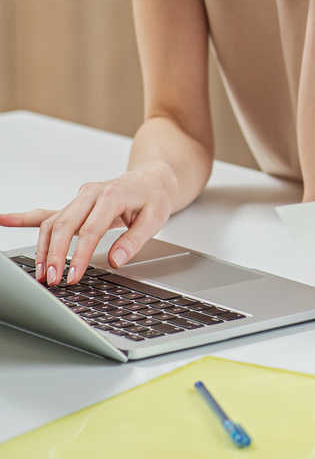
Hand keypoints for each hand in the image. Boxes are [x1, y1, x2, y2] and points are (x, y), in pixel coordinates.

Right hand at [0, 165, 175, 285]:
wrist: (153, 178)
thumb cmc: (154, 197)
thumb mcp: (156, 218)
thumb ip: (135, 240)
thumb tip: (116, 260)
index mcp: (112, 195)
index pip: (90, 230)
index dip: (79, 256)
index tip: (73, 276)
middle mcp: (92, 194)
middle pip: (65, 225)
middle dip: (55, 255)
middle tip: (52, 280)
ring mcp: (81, 198)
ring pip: (53, 222)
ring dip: (45, 248)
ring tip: (42, 273)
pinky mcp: (75, 204)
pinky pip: (48, 212)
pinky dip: (26, 218)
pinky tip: (6, 220)